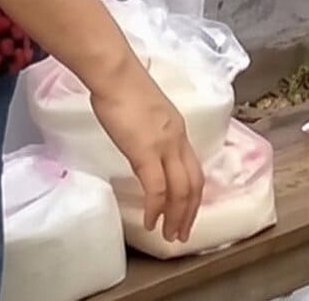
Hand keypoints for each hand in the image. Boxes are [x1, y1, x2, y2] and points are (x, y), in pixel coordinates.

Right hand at [82, 59, 204, 242]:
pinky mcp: (146, 152)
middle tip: (182, 233)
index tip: (186, 211)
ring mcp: (164, 146)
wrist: (114, 73)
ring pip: (181, 191)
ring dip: (176, 217)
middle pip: (194, 184)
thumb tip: (141, 143)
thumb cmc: (121, 86)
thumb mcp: (144, 112)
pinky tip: (150, 222)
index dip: (193, 194)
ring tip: (170, 236)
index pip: (193, 168)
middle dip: (190, 212)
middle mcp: (178, 140)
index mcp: (178, 130)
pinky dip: (156, 209)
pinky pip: (157, 189)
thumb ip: (148, 130)